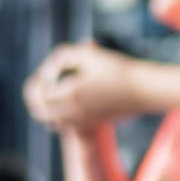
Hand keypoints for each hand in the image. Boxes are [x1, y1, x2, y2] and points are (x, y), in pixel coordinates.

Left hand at [24, 42, 142, 129]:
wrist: (143, 90)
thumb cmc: (118, 69)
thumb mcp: (87, 54)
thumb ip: (60, 58)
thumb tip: (47, 74)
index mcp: (71, 92)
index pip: (39, 94)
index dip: (37, 83)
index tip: (46, 74)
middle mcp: (74, 110)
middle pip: (41, 113)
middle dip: (36, 100)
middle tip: (42, 87)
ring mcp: (83, 120)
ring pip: (52, 122)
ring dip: (46, 110)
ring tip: (52, 95)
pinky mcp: (92, 123)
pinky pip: (66, 126)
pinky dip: (60, 117)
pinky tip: (67, 103)